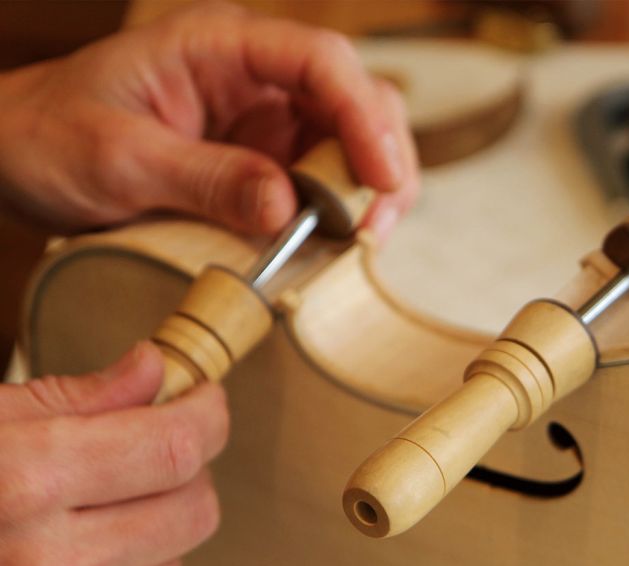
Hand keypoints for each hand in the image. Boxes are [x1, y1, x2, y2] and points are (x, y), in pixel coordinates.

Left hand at [0, 0, 417, 242]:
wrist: (23, 154)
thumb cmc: (54, 137)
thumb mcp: (120, 158)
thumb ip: (205, 178)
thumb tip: (287, 208)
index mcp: (219, 48)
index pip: (319, 61)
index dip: (364, 116)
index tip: (382, 178)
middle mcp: (254, 78)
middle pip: (356, 99)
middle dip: (383, 160)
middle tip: (374, 229)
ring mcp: (264, 123)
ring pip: (351, 143)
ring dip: (370, 193)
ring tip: (360, 244)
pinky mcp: (263, 163)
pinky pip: (323, 182)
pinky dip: (341, 214)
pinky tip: (335, 245)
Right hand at [0, 343, 228, 565]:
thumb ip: (78, 397)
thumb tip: (157, 370)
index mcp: (23, 478)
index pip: (174, 448)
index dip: (206, 417)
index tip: (205, 402)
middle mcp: (35, 564)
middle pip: (193, 514)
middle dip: (194, 473)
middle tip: (167, 446)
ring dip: (159, 529)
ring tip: (109, 502)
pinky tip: (61, 555)